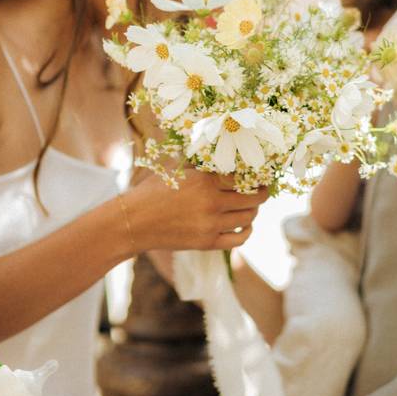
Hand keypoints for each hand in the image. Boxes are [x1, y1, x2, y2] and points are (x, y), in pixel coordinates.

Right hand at [124, 170, 267, 251]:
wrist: (133, 222)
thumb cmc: (152, 191)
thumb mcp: (176, 170)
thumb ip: (200, 163)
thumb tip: (223, 152)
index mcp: (204, 181)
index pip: (243, 177)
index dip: (256, 174)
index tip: (260, 172)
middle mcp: (211, 203)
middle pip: (252, 197)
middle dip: (262, 191)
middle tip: (263, 187)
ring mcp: (211, 225)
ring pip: (248, 217)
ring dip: (254, 209)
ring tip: (252, 203)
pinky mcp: (207, 243)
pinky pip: (239, 238)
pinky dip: (247, 230)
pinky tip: (246, 223)